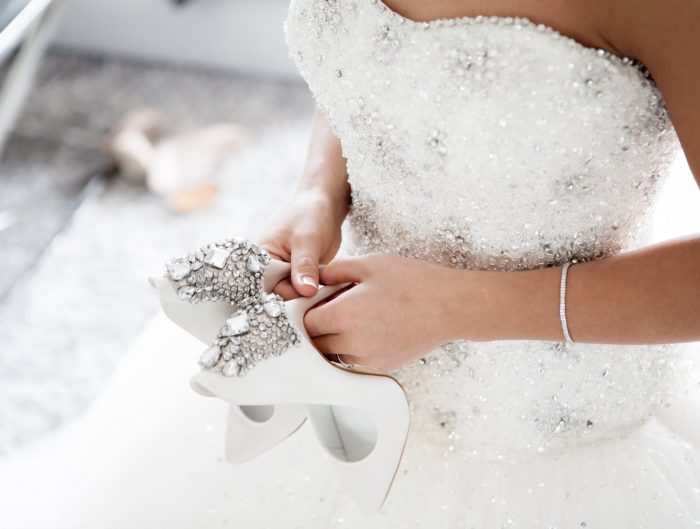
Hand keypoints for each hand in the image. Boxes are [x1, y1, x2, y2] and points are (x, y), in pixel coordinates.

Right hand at [257, 189, 345, 299]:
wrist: (325, 207)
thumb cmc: (310, 215)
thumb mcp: (307, 240)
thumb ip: (304, 266)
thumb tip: (305, 292)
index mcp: (260, 255)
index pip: (265, 285)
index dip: (283, 294)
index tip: (305, 295)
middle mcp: (269, 267)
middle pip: (278, 294)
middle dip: (297, 297)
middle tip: (317, 293)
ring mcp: (284, 273)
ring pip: (293, 295)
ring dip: (307, 295)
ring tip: (324, 288)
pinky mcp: (298, 276)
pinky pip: (303, 291)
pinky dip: (314, 292)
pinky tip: (326, 288)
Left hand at [303, 253, 470, 371]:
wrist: (450, 307)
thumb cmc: (413, 282)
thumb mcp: (370, 264)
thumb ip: (335, 271)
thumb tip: (314, 279)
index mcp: (344, 315)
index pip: (306, 322)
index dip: (309, 309)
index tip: (319, 300)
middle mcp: (352, 342)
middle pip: (316, 342)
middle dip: (319, 326)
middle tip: (335, 306)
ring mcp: (367, 358)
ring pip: (333, 354)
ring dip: (334, 339)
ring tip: (355, 316)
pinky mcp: (381, 366)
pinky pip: (354, 360)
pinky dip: (353, 347)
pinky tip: (371, 327)